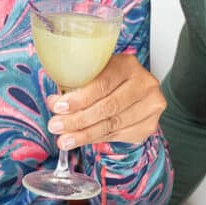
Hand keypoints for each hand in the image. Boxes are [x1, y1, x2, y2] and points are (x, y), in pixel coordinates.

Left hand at [47, 53, 164, 148]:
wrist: (132, 89)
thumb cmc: (108, 79)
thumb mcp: (93, 73)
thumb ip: (76, 85)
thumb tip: (54, 103)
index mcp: (127, 65)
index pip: (102, 84)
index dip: (79, 98)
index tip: (58, 107)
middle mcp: (144, 84)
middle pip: (108, 107)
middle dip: (78, 120)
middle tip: (56, 127)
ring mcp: (151, 106)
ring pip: (113, 125)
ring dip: (84, 134)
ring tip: (64, 139)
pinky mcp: (149, 124)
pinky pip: (119, 135)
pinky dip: (97, 138)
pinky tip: (81, 139)